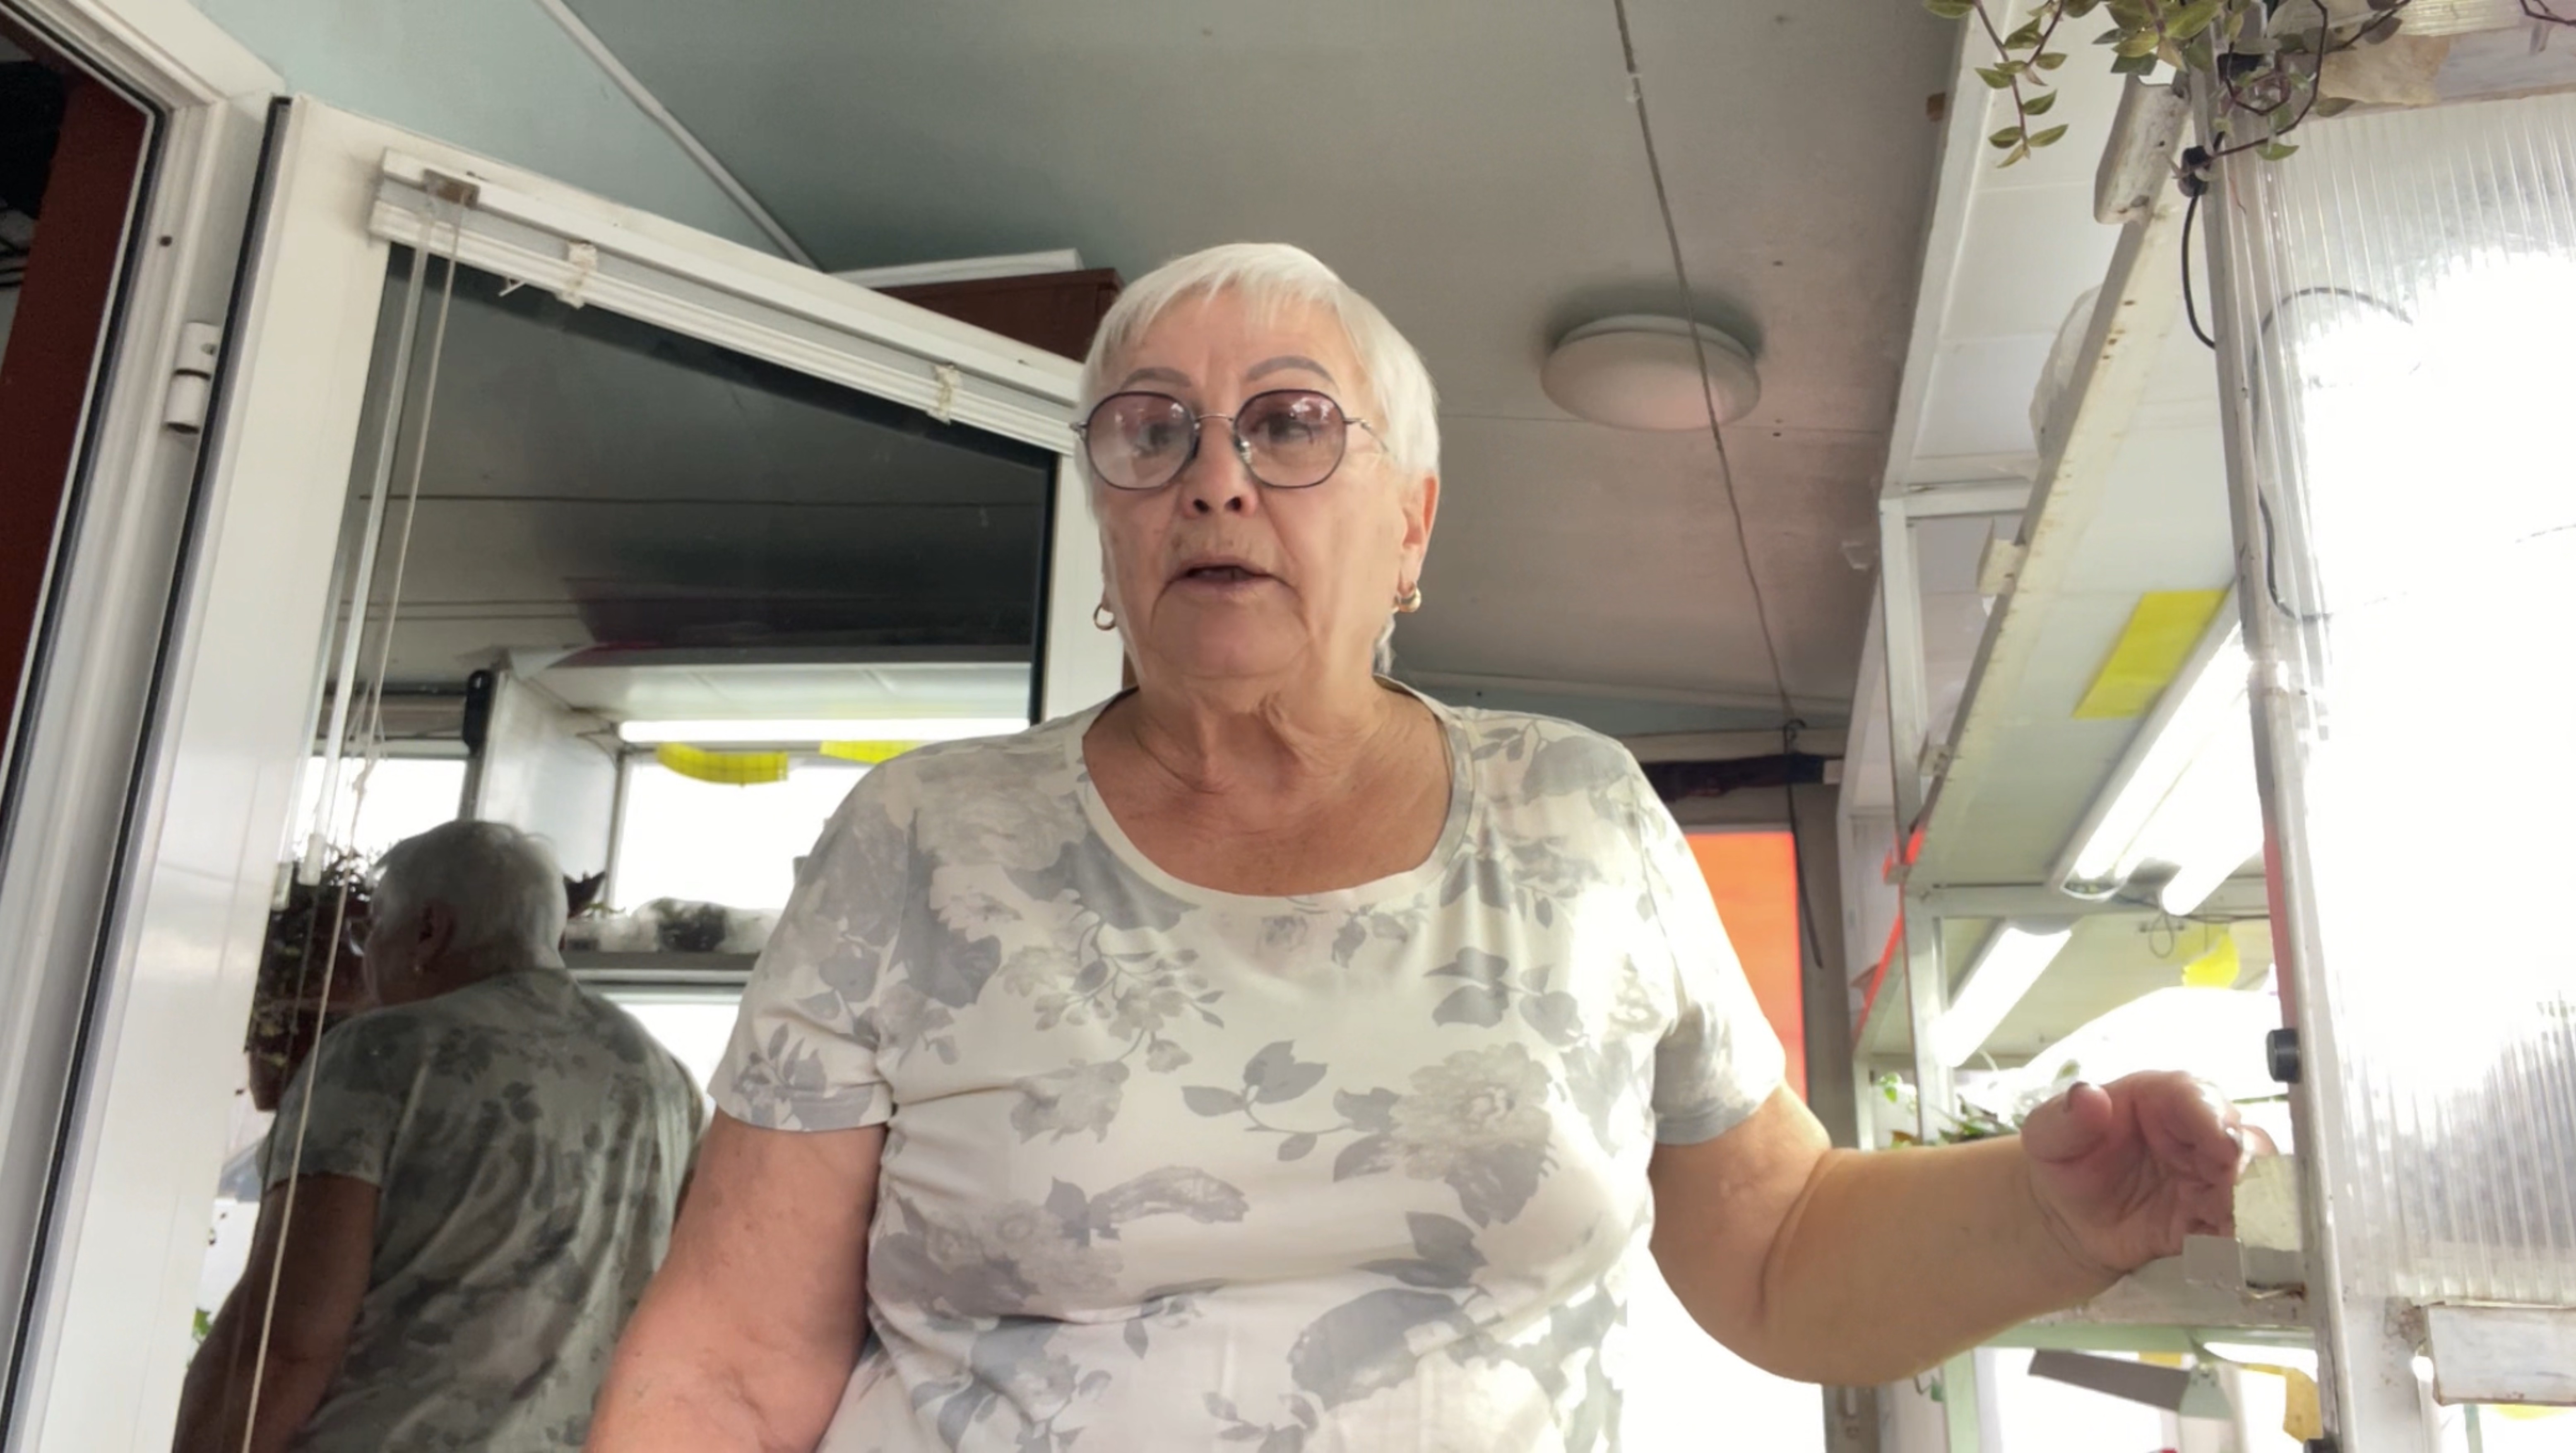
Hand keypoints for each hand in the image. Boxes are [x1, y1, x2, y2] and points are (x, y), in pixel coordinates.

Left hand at [2018, 1071, 2266, 1278]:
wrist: (2069, 1216)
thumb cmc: (2064, 1159)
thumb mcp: (2050, 1135)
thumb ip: (2067, 1117)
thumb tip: (2089, 1097)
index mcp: (2161, 1098)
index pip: (2197, 1096)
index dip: (2214, 1118)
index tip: (2223, 1146)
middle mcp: (2197, 1133)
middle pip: (2240, 1141)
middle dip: (2245, 1167)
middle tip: (2236, 1193)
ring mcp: (2211, 1177)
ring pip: (2253, 1185)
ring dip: (2252, 1206)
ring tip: (2239, 1227)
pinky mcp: (2214, 1219)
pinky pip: (2239, 1229)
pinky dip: (2242, 1240)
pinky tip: (2234, 1253)